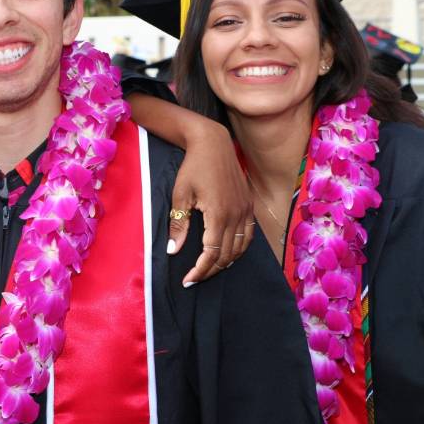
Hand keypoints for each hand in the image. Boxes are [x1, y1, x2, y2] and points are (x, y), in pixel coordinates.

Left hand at [169, 121, 254, 285]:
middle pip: (227, 254)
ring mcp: (246, 209)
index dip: (200, 270)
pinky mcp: (249, 205)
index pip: (212, 253)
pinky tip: (228, 252)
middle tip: (195, 277)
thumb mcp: (180, 196)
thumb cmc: (192, 168)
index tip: (187, 280)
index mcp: (218, 214)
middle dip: (211, 270)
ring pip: (241, 247)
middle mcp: (237, 214)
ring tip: (209, 268)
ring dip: (226, 262)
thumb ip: (178, 225)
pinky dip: (240, 248)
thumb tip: (173, 251)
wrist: (212, 143)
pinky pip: (249, 234)